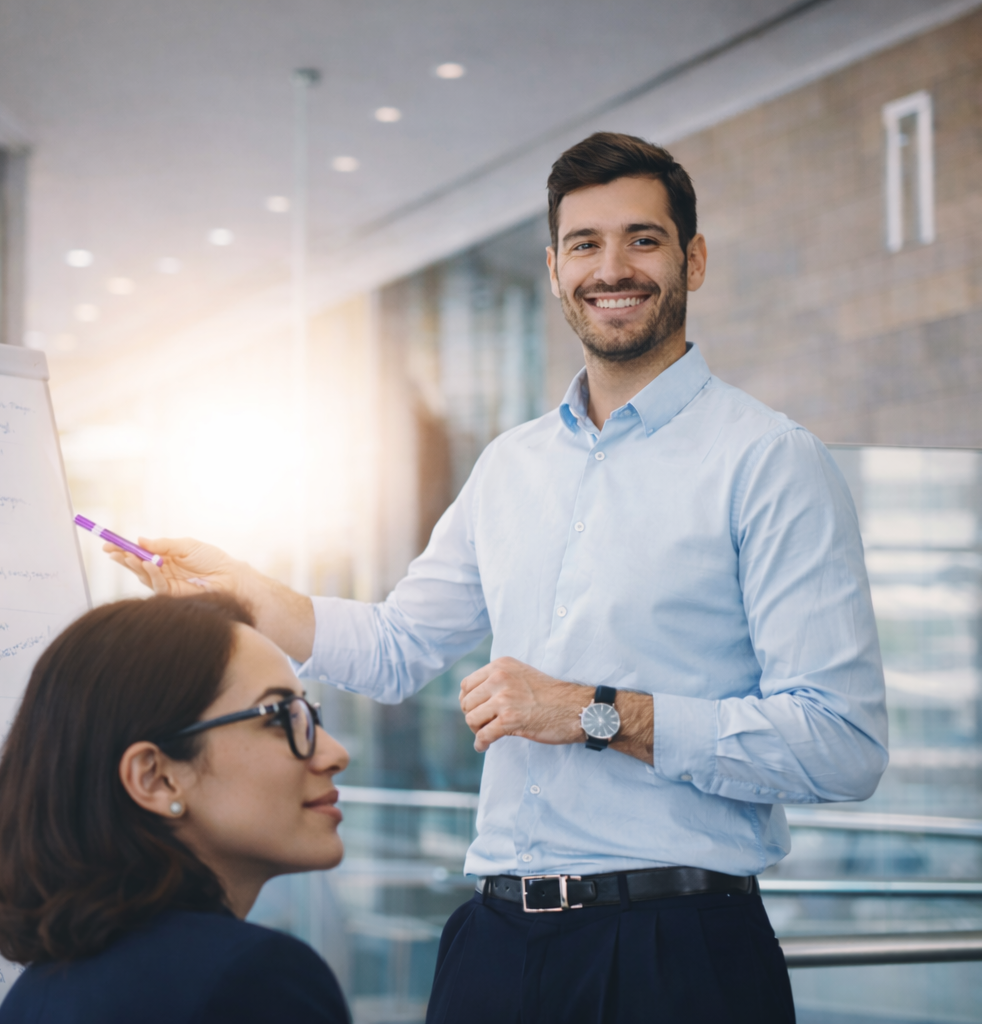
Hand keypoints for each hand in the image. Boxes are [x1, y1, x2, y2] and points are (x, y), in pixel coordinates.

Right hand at [104, 536, 315, 661]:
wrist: (231, 577)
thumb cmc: (212, 559)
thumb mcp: (186, 545)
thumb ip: (163, 545)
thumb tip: (140, 540)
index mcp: (164, 558)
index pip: (139, 552)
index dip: (124, 548)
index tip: (108, 542)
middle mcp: (162, 571)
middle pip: (135, 565)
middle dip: (122, 557)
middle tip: (110, 549)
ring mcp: (165, 584)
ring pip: (142, 575)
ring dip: (133, 564)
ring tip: (127, 554)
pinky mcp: (171, 595)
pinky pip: (156, 584)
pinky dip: (150, 573)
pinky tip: (148, 563)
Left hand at [459, 657, 654, 762]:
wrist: (575, 708)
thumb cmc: (550, 695)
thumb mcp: (520, 675)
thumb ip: (498, 680)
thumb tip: (471, 698)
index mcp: (501, 666)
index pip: (467, 684)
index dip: (468, 700)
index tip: (475, 710)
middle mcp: (500, 678)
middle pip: (467, 703)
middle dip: (472, 717)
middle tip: (483, 725)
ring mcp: (505, 699)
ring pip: (472, 720)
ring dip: (477, 731)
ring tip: (486, 735)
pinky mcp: (510, 720)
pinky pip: (484, 735)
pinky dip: (481, 744)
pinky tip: (484, 747)